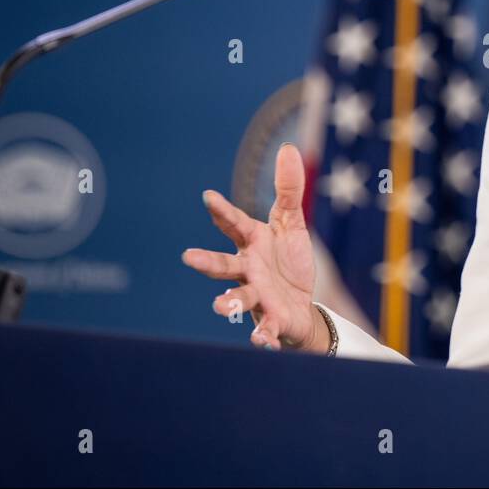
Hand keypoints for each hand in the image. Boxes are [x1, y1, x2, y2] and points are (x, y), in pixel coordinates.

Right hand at [181, 143, 323, 351]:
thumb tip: (288, 148)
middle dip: (206, 262)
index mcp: (252, 242)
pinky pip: (265, 327)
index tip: (208, 197)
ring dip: (229, 302)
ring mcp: (258, 294)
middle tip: (187, 258)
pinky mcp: (271, 318)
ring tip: (219, 307)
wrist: (300, 304)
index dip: (222, 211)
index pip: (235, 224)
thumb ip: (287, 190)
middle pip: (224, 265)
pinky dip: (262, 335)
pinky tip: (260, 340)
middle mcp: (248, 268)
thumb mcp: (292, 223)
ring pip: (240, 297)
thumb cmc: (288, 261)